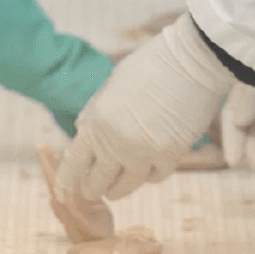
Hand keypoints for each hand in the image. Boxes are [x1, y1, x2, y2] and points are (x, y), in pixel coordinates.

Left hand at [56, 13, 232, 203]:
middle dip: (93, 188)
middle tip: (92, 191)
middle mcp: (117, 142)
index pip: (74, 162)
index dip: (66, 180)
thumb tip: (82, 133)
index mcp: (97, 122)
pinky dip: (149, 175)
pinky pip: (154, 177)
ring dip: (119, 188)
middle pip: (98, 182)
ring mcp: (144, 152)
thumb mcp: (111, 86)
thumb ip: (95, 114)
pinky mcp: (171, 156)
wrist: (192, 60)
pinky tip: (147, 169)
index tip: (62, 192)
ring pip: (126, 186)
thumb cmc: (150, 66)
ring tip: (115, 189)